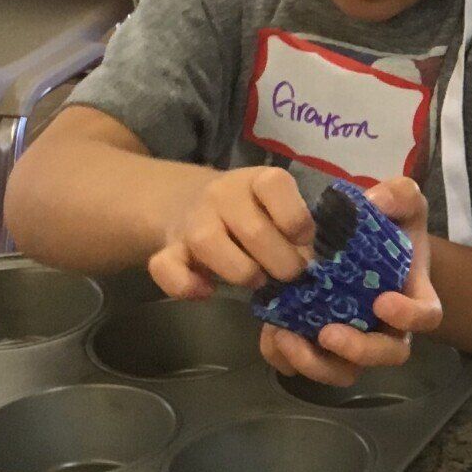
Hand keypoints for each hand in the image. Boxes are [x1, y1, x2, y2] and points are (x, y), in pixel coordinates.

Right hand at [149, 165, 313, 298]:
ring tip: (256, 280)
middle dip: (282, 264)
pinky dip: (186, 286)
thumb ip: (297, 232)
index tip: (303, 239)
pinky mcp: (168, 248)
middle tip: (289, 274)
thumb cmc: (254, 213)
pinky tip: (207, 290)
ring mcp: (191, 219)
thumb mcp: (280, 210)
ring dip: (242, 273)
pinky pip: (165, 267)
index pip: (275, 184)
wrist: (192, 202)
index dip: (296, 218)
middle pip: (254, 230)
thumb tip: (307, 262)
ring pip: (207, 243)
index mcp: (257, 180)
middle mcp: (222, 194)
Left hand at [257, 177, 443, 387]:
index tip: (382, 300)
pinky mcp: (320, 345)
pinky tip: (271, 333)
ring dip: (316, 363)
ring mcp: (355, 339)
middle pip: (388, 355)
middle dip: (359, 350)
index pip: (427, 316)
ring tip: (286, 336)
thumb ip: (399, 194)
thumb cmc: (388, 225)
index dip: (409, 316)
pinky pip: (304, 366)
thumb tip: (376, 200)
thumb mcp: (401, 200)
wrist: (359, 240)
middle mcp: (388, 326)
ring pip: (344, 372)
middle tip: (328, 332)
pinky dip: (285, 358)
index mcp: (413, 294)